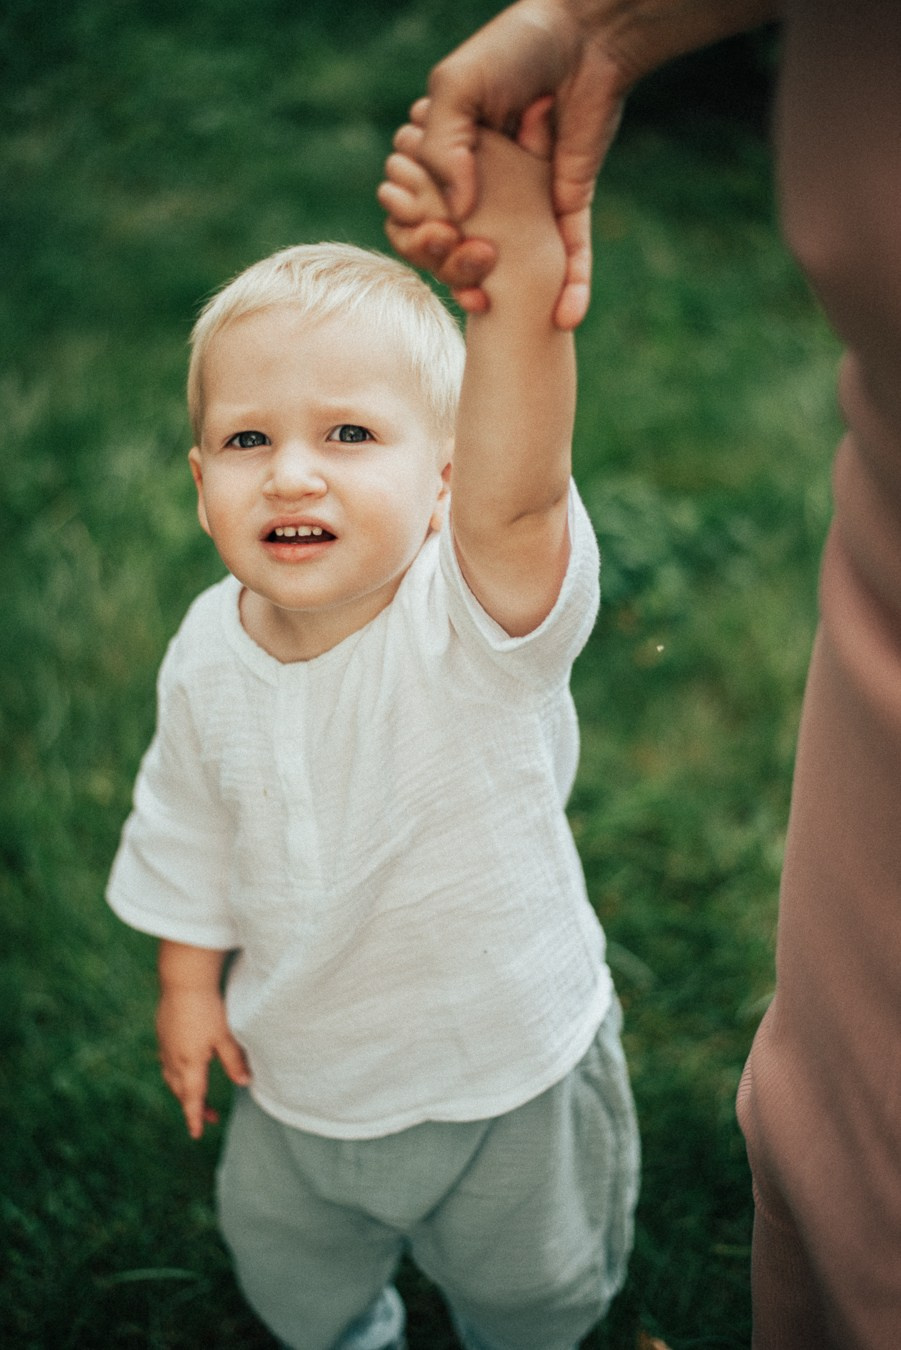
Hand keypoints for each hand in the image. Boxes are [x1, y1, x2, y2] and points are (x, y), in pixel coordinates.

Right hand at [156, 985, 250, 1138]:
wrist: (183, 980)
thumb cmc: (207, 1007)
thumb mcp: (225, 1036)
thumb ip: (234, 1061)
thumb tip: (244, 1083)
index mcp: (189, 1063)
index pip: (192, 1098)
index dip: (195, 1117)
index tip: (196, 1133)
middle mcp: (173, 1058)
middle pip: (180, 1091)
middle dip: (192, 1106)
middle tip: (208, 1116)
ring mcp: (165, 1045)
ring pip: (170, 1076)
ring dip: (182, 1090)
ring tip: (194, 1094)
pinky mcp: (162, 1031)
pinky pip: (166, 1060)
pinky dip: (174, 1071)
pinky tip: (181, 1065)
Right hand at [383, 0, 628, 328]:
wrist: (585, 38)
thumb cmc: (515, 49)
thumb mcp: (458, 88)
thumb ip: (444, 147)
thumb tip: (457, 214)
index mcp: (445, 161)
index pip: (414, 216)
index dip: (417, 235)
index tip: (431, 230)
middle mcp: (481, 188)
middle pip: (452, 250)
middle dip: (451, 267)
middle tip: (467, 255)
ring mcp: (525, 203)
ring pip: (504, 267)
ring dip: (493, 289)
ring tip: (490, 294)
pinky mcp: (567, 206)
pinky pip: (572, 256)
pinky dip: (574, 289)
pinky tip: (566, 319)